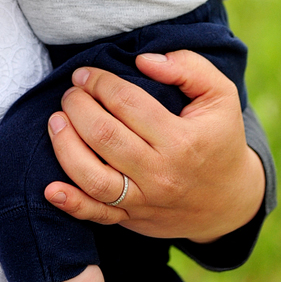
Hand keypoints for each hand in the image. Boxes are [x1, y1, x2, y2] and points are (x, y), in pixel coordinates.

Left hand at [43, 50, 265, 242]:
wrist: (230, 200)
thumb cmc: (219, 139)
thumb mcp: (220, 97)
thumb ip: (189, 68)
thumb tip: (143, 61)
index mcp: (181, 140)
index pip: (127, 103)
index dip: (99, 82)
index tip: (85, 74)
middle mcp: (160, 173)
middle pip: (104, 136)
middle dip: (78, 106)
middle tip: (71, 93)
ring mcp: (144, 201)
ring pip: (93, 177)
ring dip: (65, 145)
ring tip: (56, 120)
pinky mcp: (132, 219)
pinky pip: (96, 215)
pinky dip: (71, 204)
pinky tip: (50, 188)